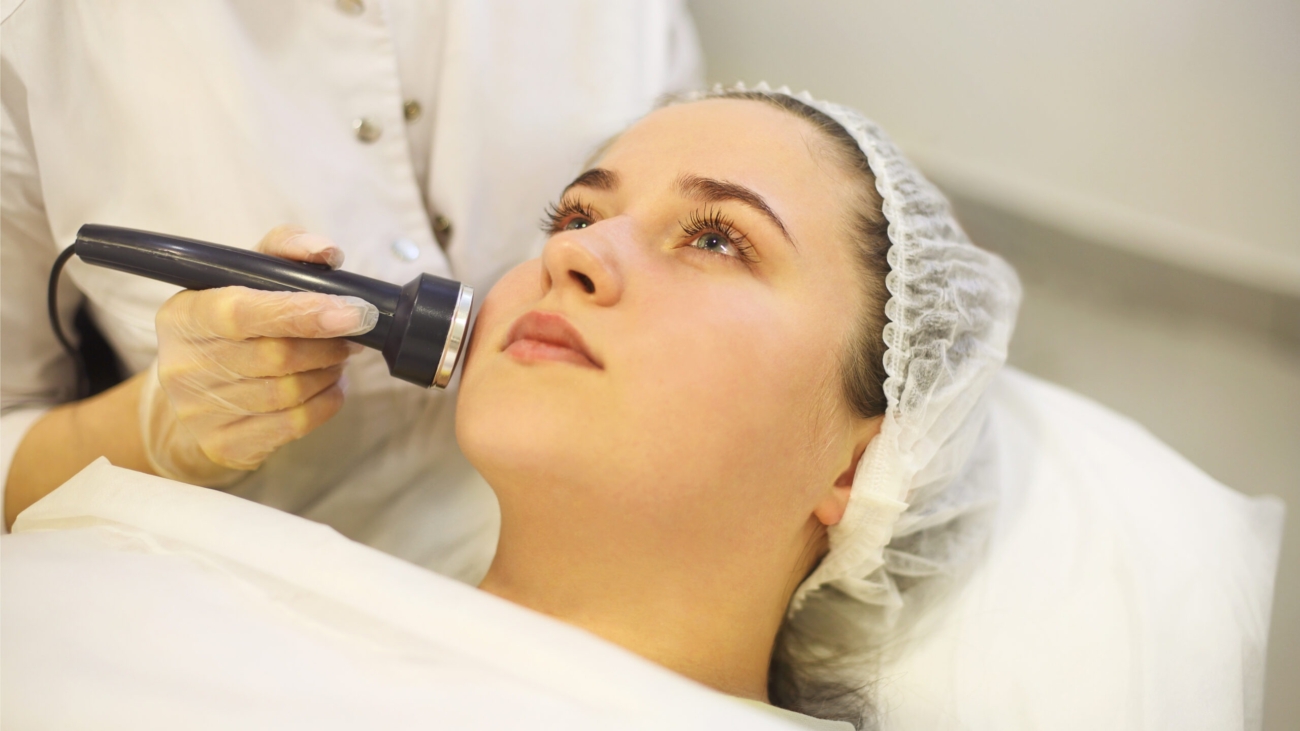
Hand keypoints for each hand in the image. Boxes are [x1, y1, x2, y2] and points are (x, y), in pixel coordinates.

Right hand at [142, 226, 377, 485]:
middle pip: (277, 356)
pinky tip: (330, 386)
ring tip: (338, 357)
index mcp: (185, 314)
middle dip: (329, 344)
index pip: (243, 312)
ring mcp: (200, 410)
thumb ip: (285, 249)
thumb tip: (326, 251)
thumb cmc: (230, 329)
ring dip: (329, 372)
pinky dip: (327, 402)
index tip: (352, 312)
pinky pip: (294, 424)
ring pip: (290, 392)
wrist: (191, 402)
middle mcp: (184, 364)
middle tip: (352, 334)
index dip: (302, 312)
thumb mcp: (244, 279)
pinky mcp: (224, 444)